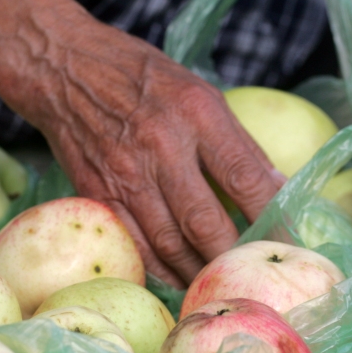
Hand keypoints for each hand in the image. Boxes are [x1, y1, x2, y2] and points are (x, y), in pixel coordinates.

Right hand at [23, 24, 284, 286]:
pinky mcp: (97, 192)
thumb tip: (274, 186)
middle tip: (253, 272)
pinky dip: (159, 268)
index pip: (244, 176)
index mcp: (195, 112)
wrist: (62, 68)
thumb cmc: (138, 76)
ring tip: (218, 284)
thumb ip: (235, 141)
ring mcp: (125, 173)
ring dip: (198, 271)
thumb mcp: (198, 91)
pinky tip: (177, 278)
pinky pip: (134, 243)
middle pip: (206, 221)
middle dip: (234, 255)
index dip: (272, 215)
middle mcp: (161, 144)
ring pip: (169, 242)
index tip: (289, 238)